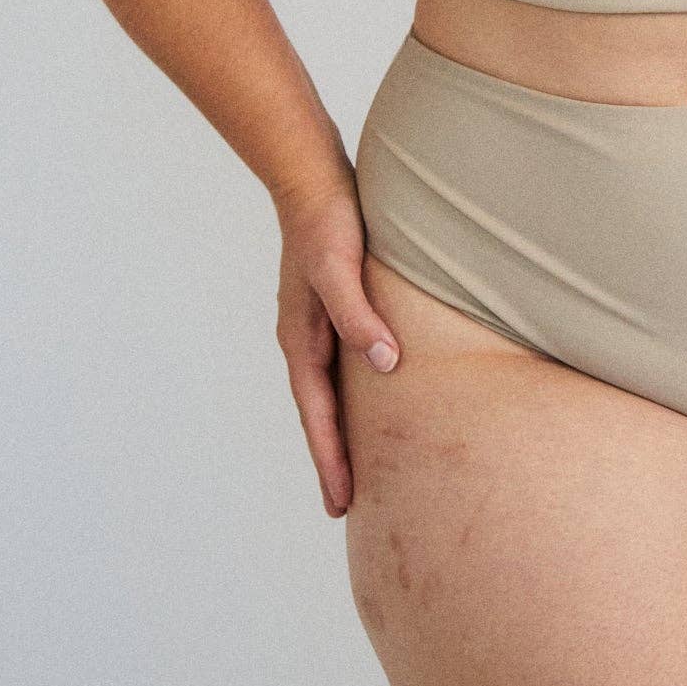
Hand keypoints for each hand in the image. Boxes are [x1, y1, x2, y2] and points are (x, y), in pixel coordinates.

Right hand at [274, 173, 400, 517]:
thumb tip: (385, 365)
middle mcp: (304, 341)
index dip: (331, 459)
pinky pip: (340, 370)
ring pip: (328, 395)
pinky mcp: (333, 311)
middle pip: (319, 415)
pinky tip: (371, 403)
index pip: (318, 415)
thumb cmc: (327, 223)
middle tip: (346, 507)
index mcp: (301, 340)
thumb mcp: (341, 270)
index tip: (341, 503)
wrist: (311, 178)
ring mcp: (316, 327)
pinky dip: (350, 398)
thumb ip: (360, 317)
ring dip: (340, 432)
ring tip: (358, 467)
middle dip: (332, 460)